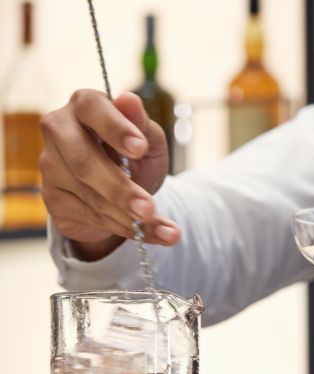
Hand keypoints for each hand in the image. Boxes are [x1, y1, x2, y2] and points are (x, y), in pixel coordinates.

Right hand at [39, 89, 179, 260]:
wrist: (123, 193)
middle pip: (84, 161)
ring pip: (88, 195)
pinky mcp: (53, 198)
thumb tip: (129, 99)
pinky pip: (88, 217)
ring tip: (162, 228)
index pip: (93, 109)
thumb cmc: (135, 156)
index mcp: (85, 106)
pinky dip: (122, 228)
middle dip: (120, 189)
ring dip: (127, 216)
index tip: (140, 148)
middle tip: (149, 208)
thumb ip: (142, 124)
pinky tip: (148, 233)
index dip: (116, 128)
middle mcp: (60, 131)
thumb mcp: (149, 140)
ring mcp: (51, 166)